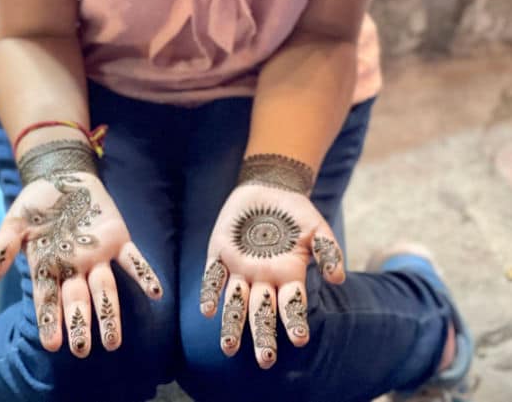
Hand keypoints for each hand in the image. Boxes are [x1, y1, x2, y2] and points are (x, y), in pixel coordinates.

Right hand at [0, 171, 162, 354]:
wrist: (61, 175)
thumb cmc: (35, 204)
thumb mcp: (14, 223)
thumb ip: (2, 249)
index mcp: (48, 268)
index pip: (48, 300)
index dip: (51, 321)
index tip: (54, 345)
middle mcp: (75, 268)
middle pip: (78, 300)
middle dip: (80, 324)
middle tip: (83, 350)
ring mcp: (98, 256)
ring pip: (106, 288)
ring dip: (111, 312)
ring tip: (113, 341)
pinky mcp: (117, 239)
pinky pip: (133, 260)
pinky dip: (144, 274)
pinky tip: (155, 292)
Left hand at [200, 183, 344, 367]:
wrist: (269, 186)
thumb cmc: (295, 211)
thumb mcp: (316, 228)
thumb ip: (328, 250)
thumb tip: (338, 278)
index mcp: (288, 275)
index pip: (291, 305)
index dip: (295, 321)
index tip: (299, 339)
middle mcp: (263, 277)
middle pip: (262, 312)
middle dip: (263, 335)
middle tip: (265, 360)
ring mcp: (240, 268)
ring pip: (235, 302)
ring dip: (232, 324)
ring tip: (229, 347)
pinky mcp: (220, 253)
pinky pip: (213, 277)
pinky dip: (210, 293)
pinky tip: (207, 310)